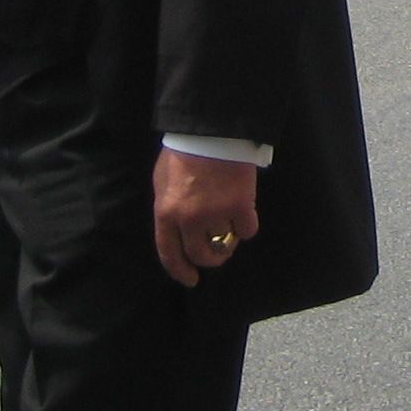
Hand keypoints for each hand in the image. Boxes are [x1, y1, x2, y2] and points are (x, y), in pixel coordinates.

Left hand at [152, 148, 258, 287]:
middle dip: (210, 258)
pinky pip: (247, 230)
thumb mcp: (163, 182)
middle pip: (201, 254)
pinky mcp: (241, 207)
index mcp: (166, 214)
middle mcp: (190, 220)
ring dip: (229, 239)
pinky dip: (247, 226)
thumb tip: (177, 230)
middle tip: (217, 253)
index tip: (191, 279)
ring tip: (230, 227)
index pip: (170, 254)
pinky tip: (244, 214)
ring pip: (226, 244)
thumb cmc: (184, 153)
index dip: (181, 271)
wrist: (212, 131)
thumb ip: (168, 208)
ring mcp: (216, 215)